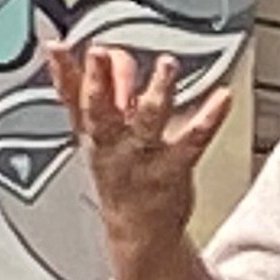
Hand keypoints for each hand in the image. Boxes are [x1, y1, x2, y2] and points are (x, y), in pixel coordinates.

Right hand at [46, 39, 233, 270]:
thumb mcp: (97, 134)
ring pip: (147, 120)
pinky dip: (208, 118)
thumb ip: (94, 92)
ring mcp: (143, 155)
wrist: (139, 232)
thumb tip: (100, 50)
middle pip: (100, 109)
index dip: (62, 71)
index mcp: (93, 130)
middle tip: (99, 53)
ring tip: (166, 65)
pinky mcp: (174, 167)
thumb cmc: (120, 176)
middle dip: (98, 80)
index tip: (57, 46)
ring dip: (156, 91)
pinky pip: (193, 140)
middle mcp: (114, 142)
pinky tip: (222, 98)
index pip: (72, 96)